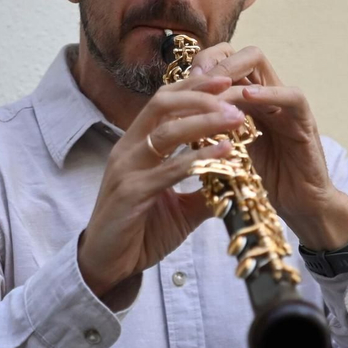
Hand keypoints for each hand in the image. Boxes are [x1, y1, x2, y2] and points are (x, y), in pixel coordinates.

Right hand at [77, 72, 240, 304]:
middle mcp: (128, 150)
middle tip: (235, 95)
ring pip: (165, 131)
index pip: (163, 102)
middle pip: (162, 104)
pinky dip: (199, 158)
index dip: (193, 87)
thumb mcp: (180, 207)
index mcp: (137, 146)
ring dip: (204, 121)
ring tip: (236, 119)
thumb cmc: (140, 232)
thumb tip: (238, 179)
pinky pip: (169, 170)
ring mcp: (126, 170)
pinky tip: (225, 153)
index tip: (226, 80)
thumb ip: (205, 188)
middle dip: (201, 96)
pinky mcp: (129, 194)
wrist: (108, 266)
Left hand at [189, 44, 347, 248]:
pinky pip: (291, 97)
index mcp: (247, 101)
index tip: (182, 82)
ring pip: (260, 65)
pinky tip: (247, 96)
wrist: (296, 209)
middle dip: (214, 62)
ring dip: (231, 72)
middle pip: (240, 54)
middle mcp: (266, 95)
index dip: (202, 65)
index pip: (224, 62)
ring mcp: (285, 106)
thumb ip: (206, 133)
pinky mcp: (305, 123)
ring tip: (213, 87)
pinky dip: (269, 93)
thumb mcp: (225, 153)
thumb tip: (171, 121)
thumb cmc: (260, 183)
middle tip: (196, 81)